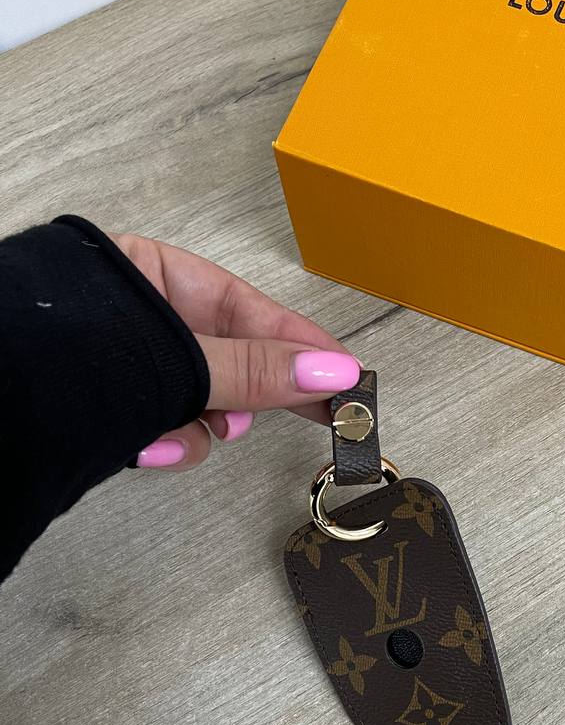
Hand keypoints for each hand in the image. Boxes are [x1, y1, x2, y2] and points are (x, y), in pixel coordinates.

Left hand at [112, 233, 359, 470]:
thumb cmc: (57, 360)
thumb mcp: (176, 360)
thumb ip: (251, 369)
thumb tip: (331, 373)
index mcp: (152, 273)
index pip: (246, 306)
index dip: (300, 341)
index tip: (347, 373)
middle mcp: (143, 317)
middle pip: (228, 357)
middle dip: (254, 392)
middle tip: (319, 417)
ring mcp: (128, 367)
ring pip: (200, 401)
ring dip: (205, 427)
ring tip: (204, 435)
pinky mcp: (114, 412)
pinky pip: (165, 427)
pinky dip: (168, 444)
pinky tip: (150, 450)